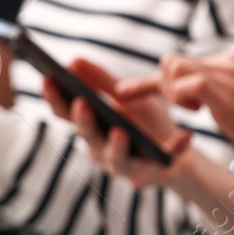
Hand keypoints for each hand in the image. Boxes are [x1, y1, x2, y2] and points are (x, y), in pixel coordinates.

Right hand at [47, 59, 190, 185]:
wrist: (177, 147)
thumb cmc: (144, 120)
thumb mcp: (124, 95)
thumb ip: (99, 80)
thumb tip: (73, 60)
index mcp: (91, 129)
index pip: (66, 114)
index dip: (55, 99)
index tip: (49, 79)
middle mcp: (102, 150)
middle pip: (89, 138)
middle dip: (84, 122)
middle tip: (83, 104)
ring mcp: (127, 166)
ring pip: (117, 160)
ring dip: (117, 147)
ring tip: (120, 131)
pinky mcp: (154, 174)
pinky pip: (164, 161)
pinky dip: (174, 149)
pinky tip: (185, 135)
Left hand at [161, 52, 233, 162]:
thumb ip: (220, 94)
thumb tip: (197, 98)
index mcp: (231, 64)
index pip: (184, 62)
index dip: (154, 81)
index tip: (127, 92)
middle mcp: (227, 63)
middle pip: (171, 61)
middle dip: (158, 86)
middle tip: (177, 110)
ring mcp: (227, 76)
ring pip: (172, 67)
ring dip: (169, 92)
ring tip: (190, 113)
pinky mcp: (226, 93)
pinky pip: (184, 84)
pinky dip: (178, 99)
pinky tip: (194, 114)